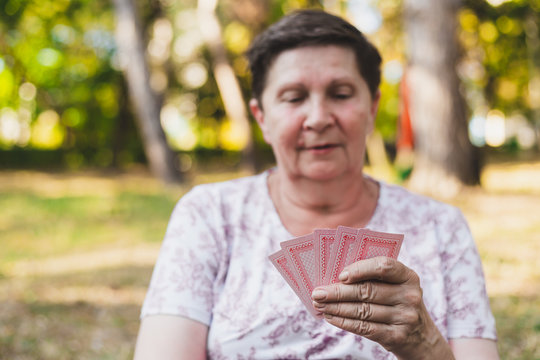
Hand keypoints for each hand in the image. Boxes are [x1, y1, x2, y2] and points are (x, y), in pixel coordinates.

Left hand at [311, 257, 453, 359]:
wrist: (421, 337)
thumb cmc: (397, 303)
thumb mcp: (395, 286)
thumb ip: (373, 278)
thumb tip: (334, 277)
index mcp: (408, 276)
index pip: (384, 266)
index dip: (360, 269)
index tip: (340, 275)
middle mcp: (409, 296)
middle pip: (367, 291)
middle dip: (338, 292)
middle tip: (318, 293)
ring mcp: (405, 317)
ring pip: (362, 310)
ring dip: (336, 308)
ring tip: (320, 305)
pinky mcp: (397, 336)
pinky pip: (365, 328)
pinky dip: (344, 322)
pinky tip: (331, 317)